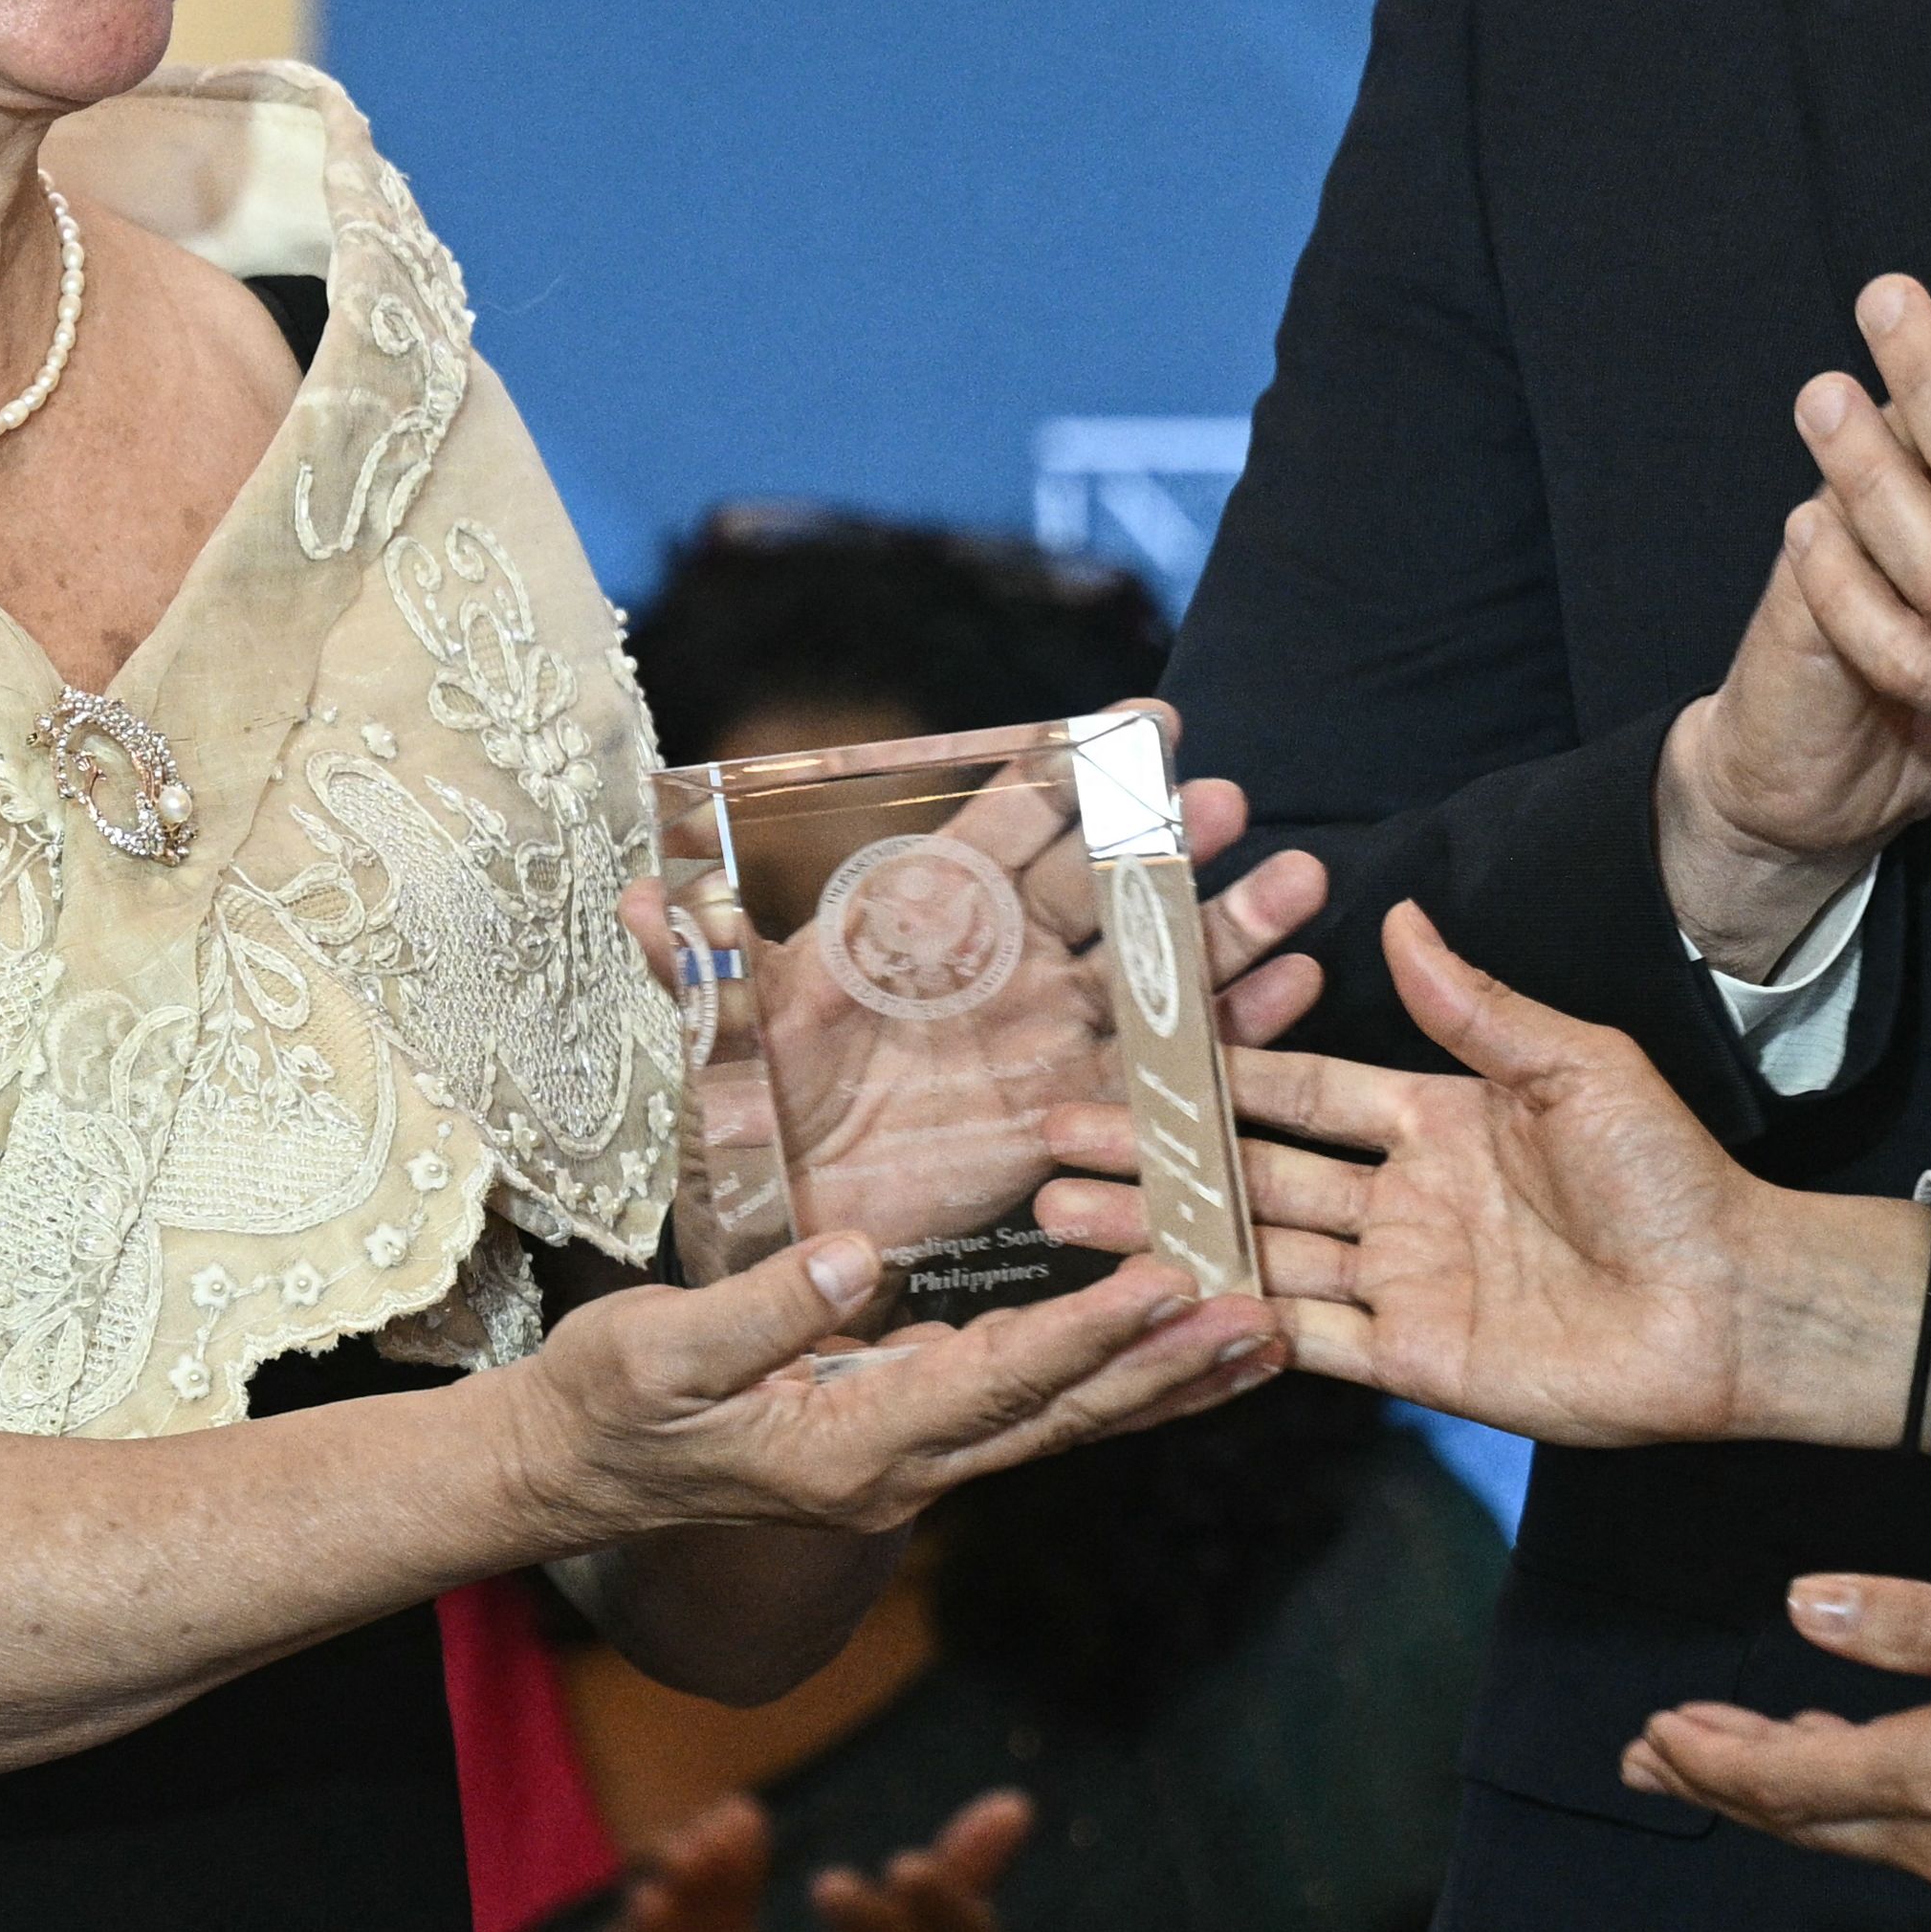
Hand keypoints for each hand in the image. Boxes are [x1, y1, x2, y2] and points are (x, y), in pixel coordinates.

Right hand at [501, 1226, 1275, 1562]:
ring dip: (1161, 1385)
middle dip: (1169, 1373)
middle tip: (1271, 1324)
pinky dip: (1104, 1381)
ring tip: (1259, 1341)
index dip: (1086, 1336)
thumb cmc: (603, 1405)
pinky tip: (1160, 1352)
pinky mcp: (906, 1437)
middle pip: (1061, 1422)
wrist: (571, 1471)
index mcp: (847, 1446)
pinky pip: (1028, 1413)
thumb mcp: (655, 1350)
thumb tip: (860, 1257)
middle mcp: (899, 1469)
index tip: (1170, 1289)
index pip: (992, 1383)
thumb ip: (761, 1310)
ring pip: (1059, 1425)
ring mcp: (909, 1462)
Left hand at [627, 742, 1327, 1261]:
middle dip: (1165, 843)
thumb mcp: (723, 1033)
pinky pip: (1168, 1066)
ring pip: (1153, 968)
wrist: (789, 1210)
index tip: (1139, 722)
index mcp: (921, 922)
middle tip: (1228, 800)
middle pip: (1098, 887)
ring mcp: (1051, 1031)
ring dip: (1227, 927)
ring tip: (1297, 882)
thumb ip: (692, 963)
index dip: (1066, 776)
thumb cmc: (756, 1105)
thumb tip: (632, 898)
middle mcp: (1001, 963)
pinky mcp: (1081, 1105)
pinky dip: (1233, 1032)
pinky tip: (1297, 991)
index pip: (1002, 830)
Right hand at [1030, 919, 1917, 1447]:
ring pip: (1255, 1251)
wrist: (1736, 1301)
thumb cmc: (1673, 1174)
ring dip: (1162, 1233)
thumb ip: (1475, 1006)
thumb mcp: (1574, 1065)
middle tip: (1049, 1138)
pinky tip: (1155, 1298)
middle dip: (1153, 1155)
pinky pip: (1308, 1336)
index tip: (1130, 1050)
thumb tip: (1399, 914)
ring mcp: (1401, 1282)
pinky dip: (1234, 1316)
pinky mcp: (1416, 1359)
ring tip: (1062, 1218)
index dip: (1218, 1072)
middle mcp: (1401, 1200)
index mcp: (1434, 1120)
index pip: (1301, 1090)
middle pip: (1252, 1172)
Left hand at [1623, 1575, 1930, 1924]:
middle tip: (1650, 1757)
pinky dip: (1861, 1811)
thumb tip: (1803, 1609)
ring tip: (1733, 1762)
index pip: (1786, 1778)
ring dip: (1786, 1798)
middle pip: (1804, 1820)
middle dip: (1720, 1783)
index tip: (1653, 1731)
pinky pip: (1918, 1852)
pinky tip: (1862, 1778)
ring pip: (1858, 1839)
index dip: (1710, 1755)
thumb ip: (1916, 1626)